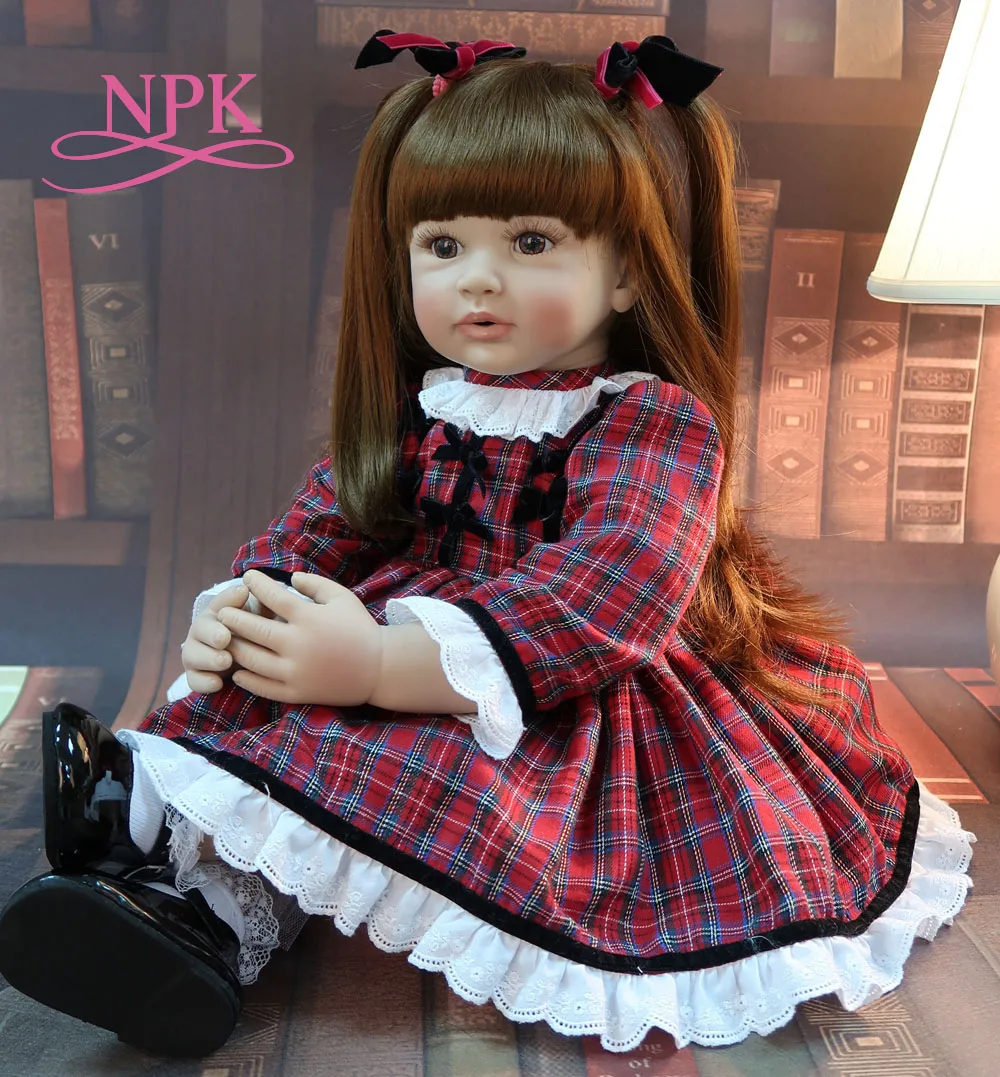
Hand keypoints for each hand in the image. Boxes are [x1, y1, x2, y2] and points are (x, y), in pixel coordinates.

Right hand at [180, 583, 269, 693]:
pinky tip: (217, 684)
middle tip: (225, 638)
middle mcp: (201, 631)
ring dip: (209, 658)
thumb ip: (258, 602)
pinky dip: (204, 682)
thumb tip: (249, 588)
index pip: (220, 602)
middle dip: (213, 633)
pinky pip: (195, 681)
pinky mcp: (196, 676)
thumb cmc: (254, 630)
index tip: (243, 594)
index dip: (230, 599)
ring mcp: (196, 654)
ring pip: (194, 656)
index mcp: (217, 611)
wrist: (244, 656)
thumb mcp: (259, 615)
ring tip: (225, 661)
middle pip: (201, 629)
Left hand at [216, 569, 383, 706]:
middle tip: (222, 612)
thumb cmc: (360, 629)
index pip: (272, 596)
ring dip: (234, 647)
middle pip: (253, 629)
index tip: (246, 578)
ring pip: (251, 659)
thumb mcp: (343, 598)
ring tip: (225, 640)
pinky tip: (238, 670)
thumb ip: (315, 584)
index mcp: (308, 618)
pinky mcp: (296, 692)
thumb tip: (289, 578)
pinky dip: (246, 678)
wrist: (379, 669)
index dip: (256, 584)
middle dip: (233, 618)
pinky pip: (262, 687)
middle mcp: (297, 644)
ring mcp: (295, 671)